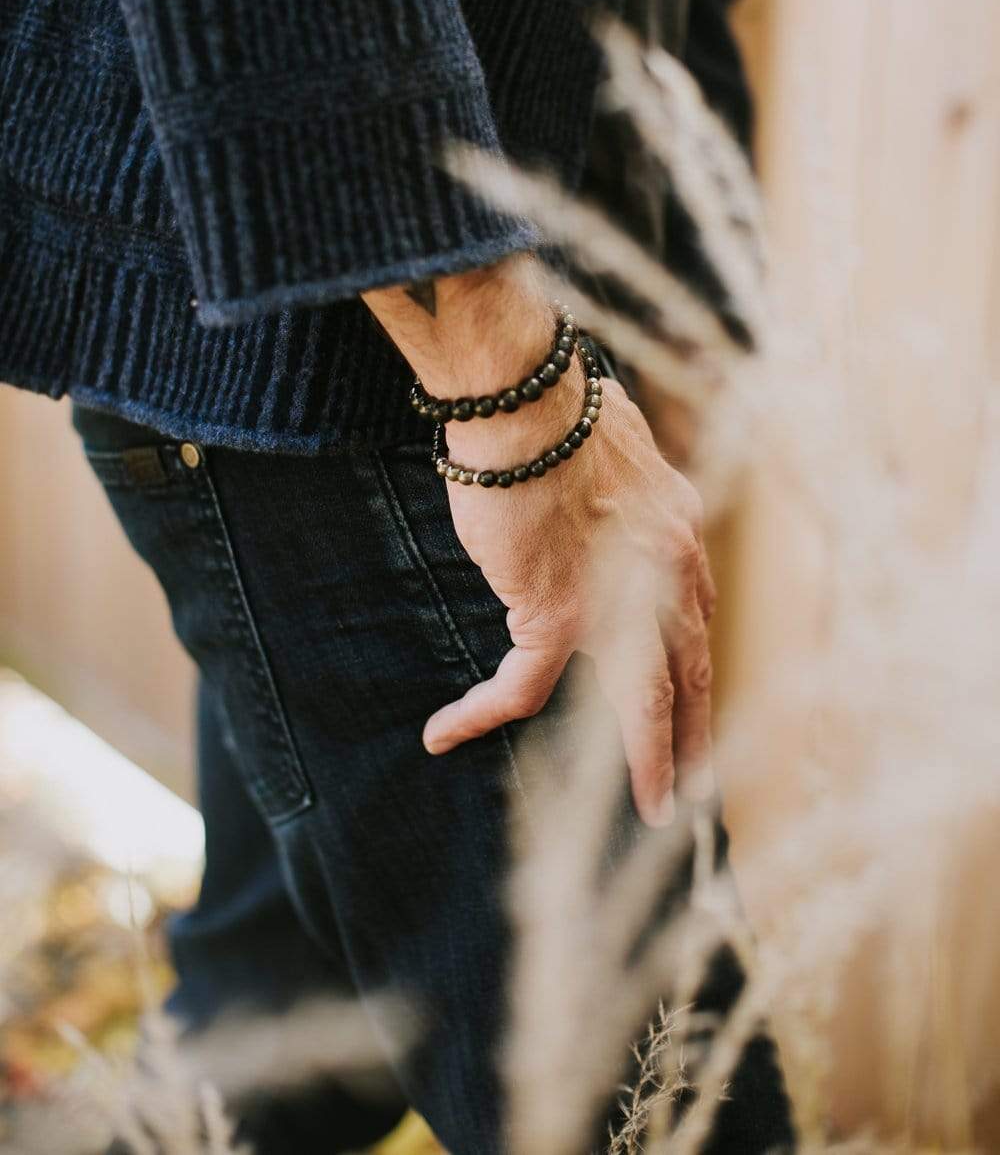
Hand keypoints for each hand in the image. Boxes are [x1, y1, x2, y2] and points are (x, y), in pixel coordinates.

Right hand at [425, 359, 715, 826]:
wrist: (525, 401)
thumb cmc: (551, 405)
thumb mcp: (613, 444)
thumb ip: (615, 482)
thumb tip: (583, 482)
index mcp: (677, 528)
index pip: (695, 609)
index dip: (689, 651)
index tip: (689, 683)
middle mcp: (666, 571)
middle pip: (692, 668)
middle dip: (697, 727)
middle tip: (699, 780)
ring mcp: (618, 598)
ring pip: (644, 701)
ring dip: (648, 758)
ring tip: (654, 806)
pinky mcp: (556, 613)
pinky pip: (521, 685)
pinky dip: (481, 711)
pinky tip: (445, 732)